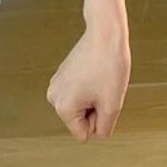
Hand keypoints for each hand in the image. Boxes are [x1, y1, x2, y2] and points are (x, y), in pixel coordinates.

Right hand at [47, 26, 130, 141]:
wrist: (106, 33)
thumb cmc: (110, 65)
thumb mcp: (113, 105)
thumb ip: (104, 128)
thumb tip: (97, 133)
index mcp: (63, 108)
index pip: (84, 133)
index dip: (99, 119)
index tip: (103, 98)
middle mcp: (54, 97)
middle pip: (81, 119)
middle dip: (96, 107)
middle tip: (103, 85)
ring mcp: (57, 83)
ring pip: (82, 104)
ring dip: (94, 96)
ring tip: (99, 76)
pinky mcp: (63, 73)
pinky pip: (80, 91)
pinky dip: (90, 84)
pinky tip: (96, 69)